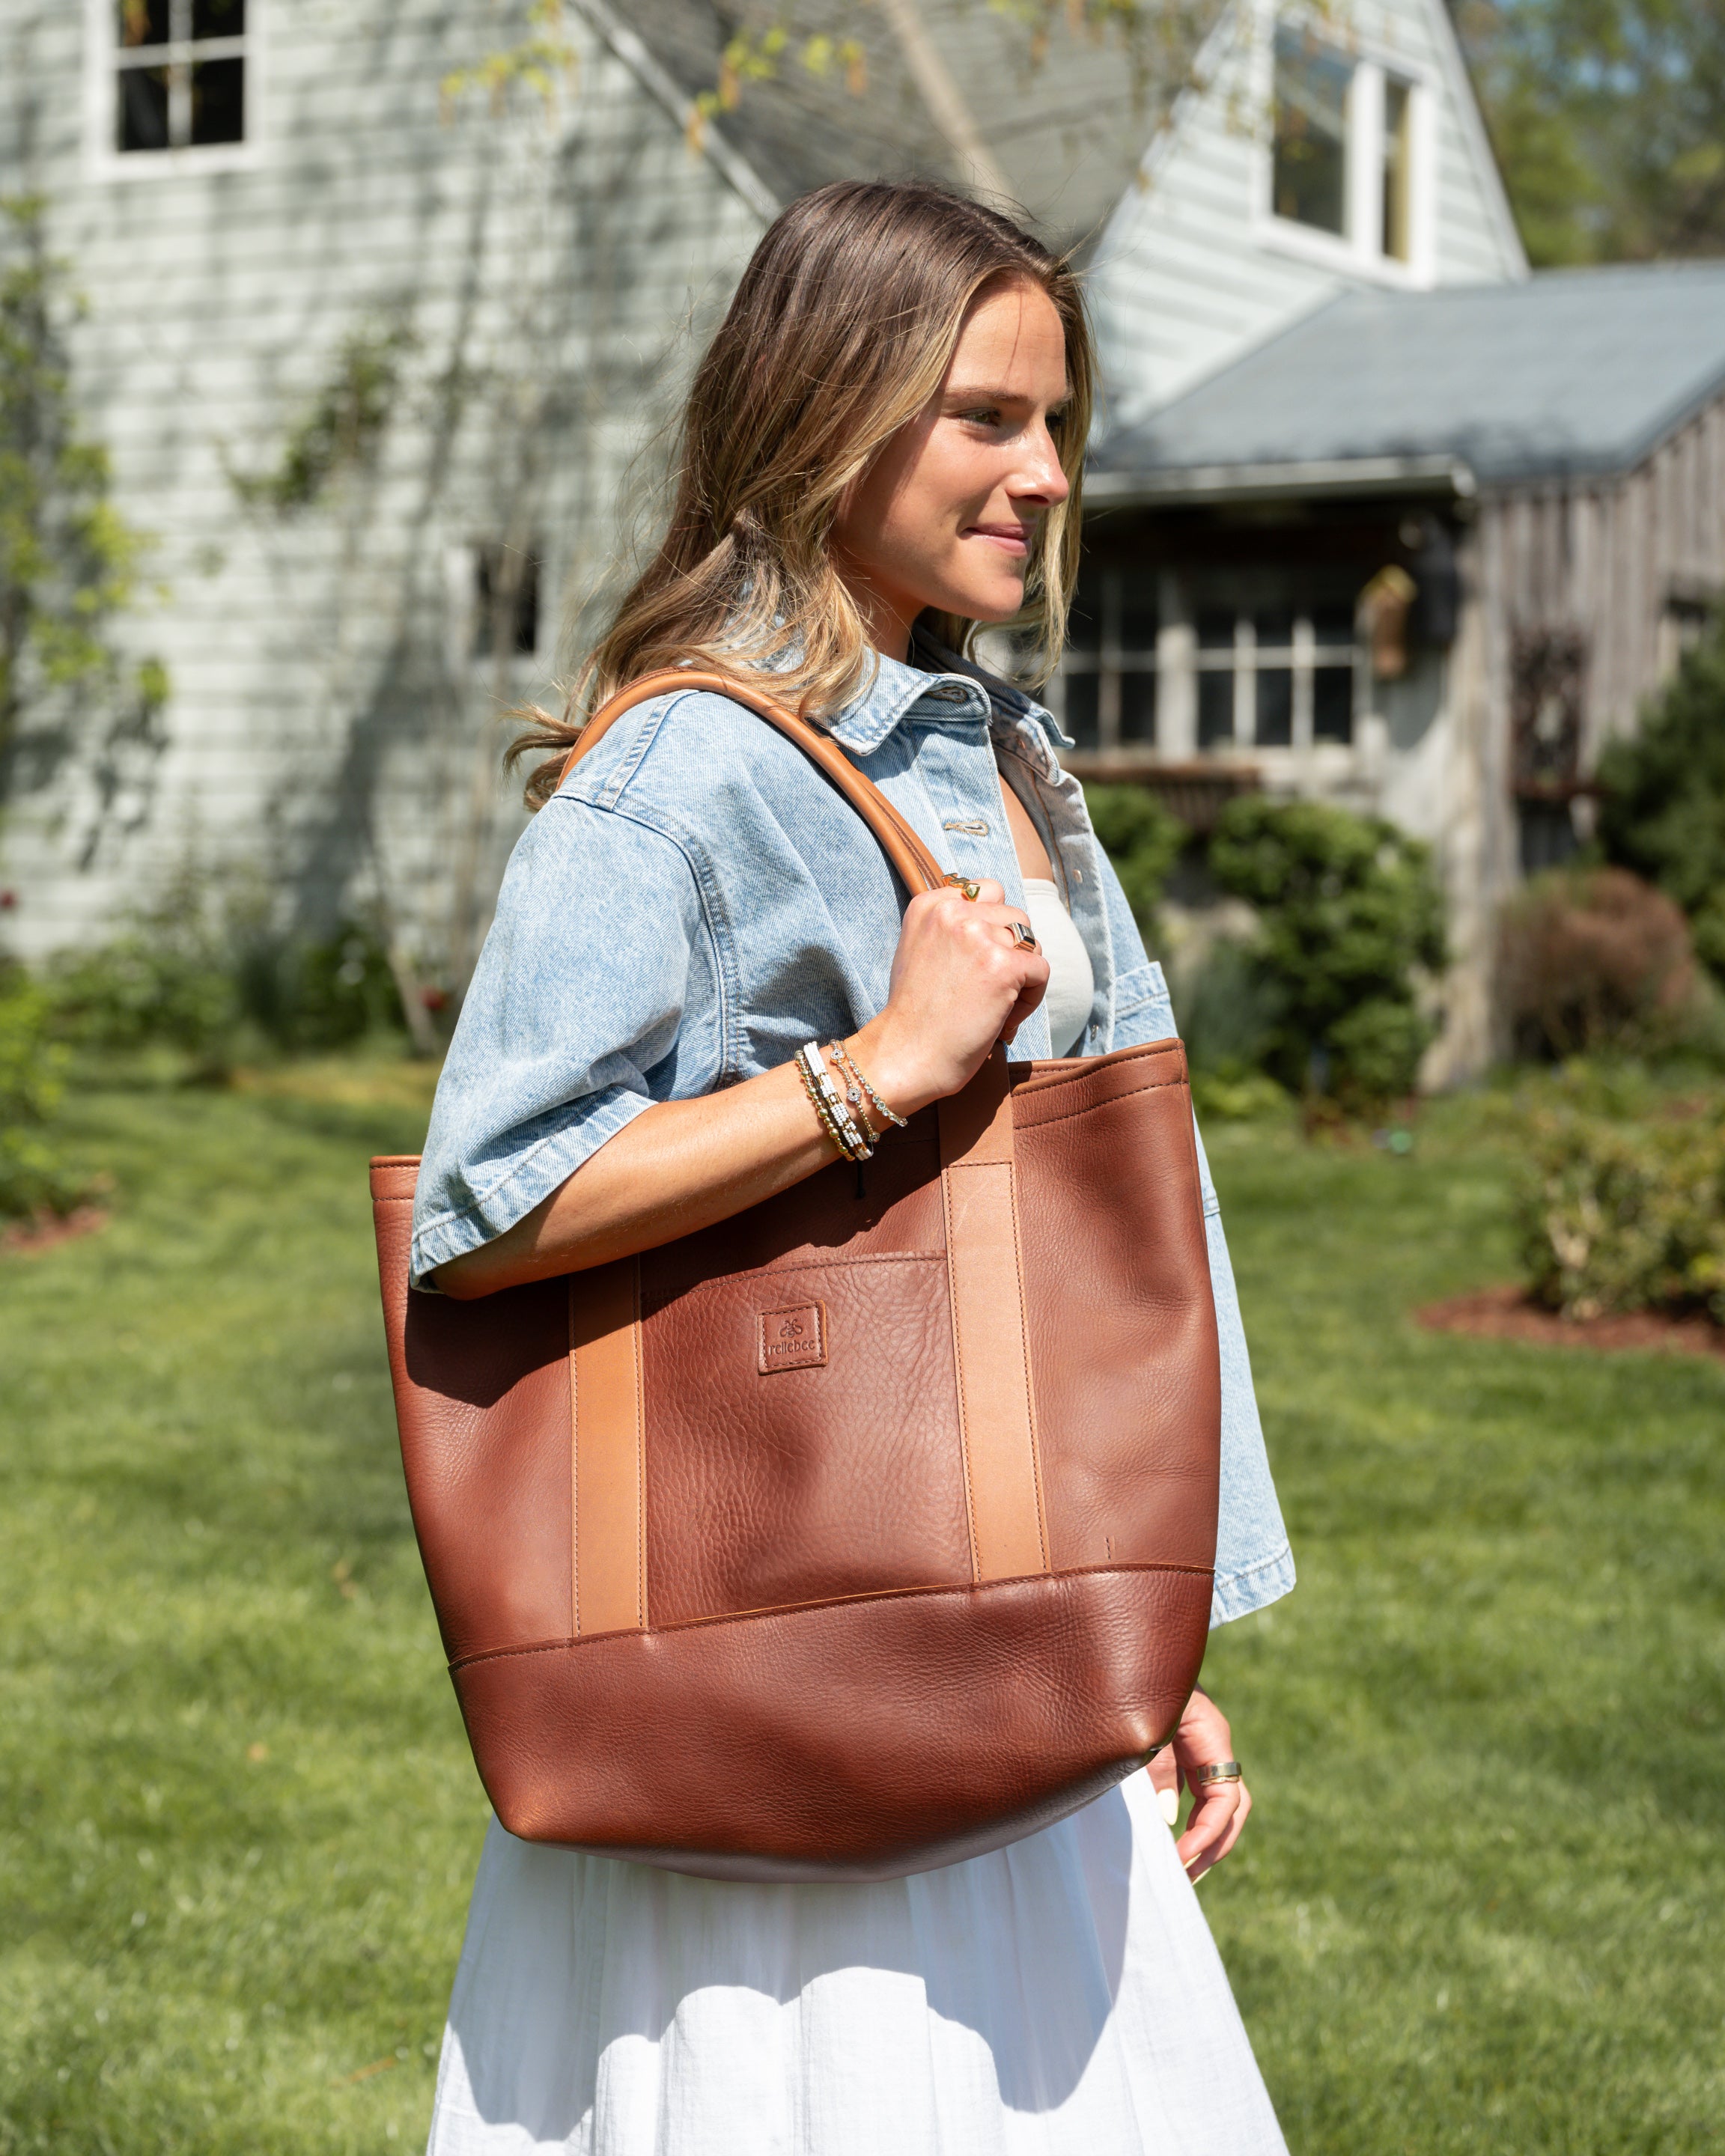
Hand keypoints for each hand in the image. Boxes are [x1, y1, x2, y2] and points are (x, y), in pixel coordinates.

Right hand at [853, 879, 1048, 1112]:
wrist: (906, 1055)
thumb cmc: (914, 1015)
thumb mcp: (919, 950)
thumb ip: (951, 928)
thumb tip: (998, 921)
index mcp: (930, 904)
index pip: (988, 891)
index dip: (992, 928)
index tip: (977, 962)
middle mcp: (953, 912)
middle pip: (1015, 917)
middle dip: (1010, 953)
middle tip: (988, 991)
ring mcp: (979, 936)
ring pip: (1032, 944)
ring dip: (1022, 976)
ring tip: (996, 1007)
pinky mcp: (1003, 966)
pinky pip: (1041, 971)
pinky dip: (1030, 1000)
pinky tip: (1003, 1020)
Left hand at [1147, 1687, 1251, 1883]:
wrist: (1132, 1652)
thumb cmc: (1139, 1679)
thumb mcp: (1149, 1721)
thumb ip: (1158, 1766)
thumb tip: (1169, 1818)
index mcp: (1212, 1736)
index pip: (1227, 1797)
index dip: (1210, 1831)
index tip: (1183, 1855)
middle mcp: (1212, 1748)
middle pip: (1231, 1808)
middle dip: (1214, 1846)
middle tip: (1186, 1877)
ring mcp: (1200, 1753)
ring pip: (1216, 1806)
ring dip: (1204, 1840)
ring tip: (1181, 1871)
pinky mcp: (1184, 1756)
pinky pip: (1195, 1797)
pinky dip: (1188, 1823)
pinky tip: (1171, 1844)